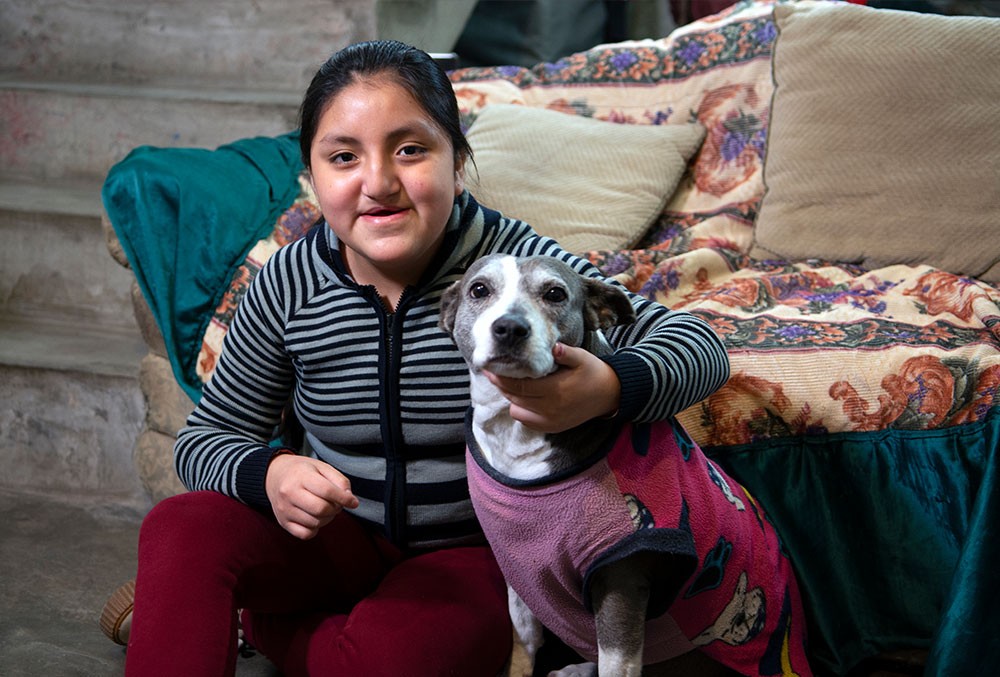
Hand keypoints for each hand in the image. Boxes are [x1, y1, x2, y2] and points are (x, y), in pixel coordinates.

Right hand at [265, 454, 358, 539]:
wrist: (274, 475)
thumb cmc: (302, 471)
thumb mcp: (322, 467)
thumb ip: (339, 480)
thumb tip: (350, 499)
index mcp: (300, 476)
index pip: (327, 491)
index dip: (344, 498)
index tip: (353, 502)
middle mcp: (289, 493)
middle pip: (321, 509)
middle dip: (335, 509)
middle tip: (336, 504)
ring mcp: (284, 509)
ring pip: (315, 523)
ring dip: (327, 518)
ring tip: (325, 508)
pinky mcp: (282, 522)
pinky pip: (305, 534)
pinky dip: (315, 529)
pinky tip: (315, 518)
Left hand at [484, 343, 620, 432]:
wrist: (608, 395)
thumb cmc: (593, 373)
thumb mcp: (582, 358)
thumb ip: (566, 353)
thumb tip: (554, 347)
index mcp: (555, 390)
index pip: (519, 386)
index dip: (501, 378)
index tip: (490, 368)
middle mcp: (550, 409)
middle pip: (515, 398)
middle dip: (500, 385)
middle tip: (492, 372)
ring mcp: (550, 421)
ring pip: (517, 411)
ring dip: (511, 397)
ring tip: (508, 383)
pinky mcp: (552, 427)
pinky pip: (526, 420)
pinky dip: (520, 409)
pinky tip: (522, 397)